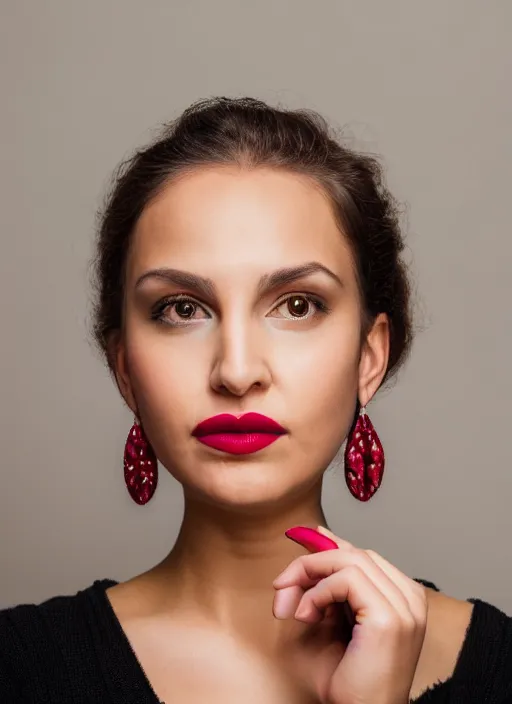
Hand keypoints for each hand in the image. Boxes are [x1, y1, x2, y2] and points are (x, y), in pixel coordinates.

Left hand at [273, 526, 427, 703]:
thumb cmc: (346, 682)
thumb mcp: (330, 620)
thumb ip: (327, 585)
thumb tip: (317, 539)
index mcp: (402, 598)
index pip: (364, 556)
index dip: (330, 545)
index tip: (303, 538)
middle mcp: (409, 598)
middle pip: (355, 553)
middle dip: (311, 563)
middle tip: (281, 586)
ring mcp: (405, 607)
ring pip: (351, 559)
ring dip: (310, 576)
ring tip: (292, 607)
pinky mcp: (390, 618)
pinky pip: (348, 578)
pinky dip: (318, 591)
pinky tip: (306, 615)